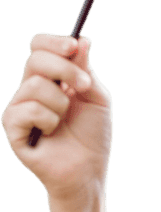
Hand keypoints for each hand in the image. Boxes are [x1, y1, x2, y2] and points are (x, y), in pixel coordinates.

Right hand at [2, 34, 112, 201]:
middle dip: (65, 70)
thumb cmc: (93, 137)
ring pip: (34, 85)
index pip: (39, 48)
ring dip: (60, 103)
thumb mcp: (96, 98)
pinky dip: (47, 120)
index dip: (54, 43)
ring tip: (64, 121)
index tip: (73, 47)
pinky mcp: (13, 128)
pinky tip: (51, 133)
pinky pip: (26, 110)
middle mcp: (30, 90)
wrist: (89, 172)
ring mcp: (20, 108)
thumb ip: (86, 70)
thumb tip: (81, 39)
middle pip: (36, 59)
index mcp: (50, 79)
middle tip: (83, 86)